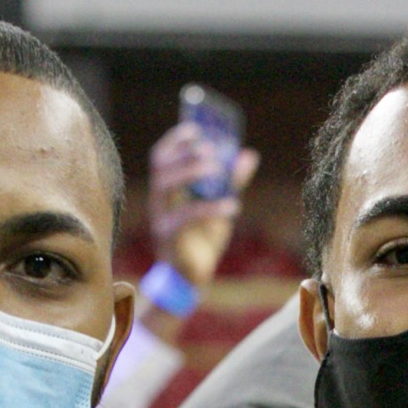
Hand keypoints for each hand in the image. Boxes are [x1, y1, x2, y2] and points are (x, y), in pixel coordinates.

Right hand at [148, 121, 260, 291]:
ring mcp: (161, 218)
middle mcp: (159, 201)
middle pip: (161, 167)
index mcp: (167, 190)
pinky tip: (232, 207)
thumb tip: (248, 154)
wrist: (191, 277)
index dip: (175, 141)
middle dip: (184, 154)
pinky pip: (185, 218)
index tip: (195, 129)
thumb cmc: (201, 238)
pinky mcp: (169, 238)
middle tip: (209, 150)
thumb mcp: (219, 205)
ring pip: (165, 187)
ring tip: (217, 170)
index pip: (161, 156)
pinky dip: (210, 209)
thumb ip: (232, 181)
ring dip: (190, 173)